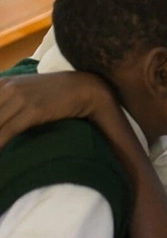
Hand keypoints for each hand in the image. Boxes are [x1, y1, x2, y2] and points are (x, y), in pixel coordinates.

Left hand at [0, 71, 117, 147]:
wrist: (86, 87)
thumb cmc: (54, 94)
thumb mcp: (23, 92)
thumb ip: (6, 102)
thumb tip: (4, 120)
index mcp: (1, 84)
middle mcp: (5, 88)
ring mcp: (17, 98)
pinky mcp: (31, 109)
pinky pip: (5, 133)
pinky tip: (1, 154)